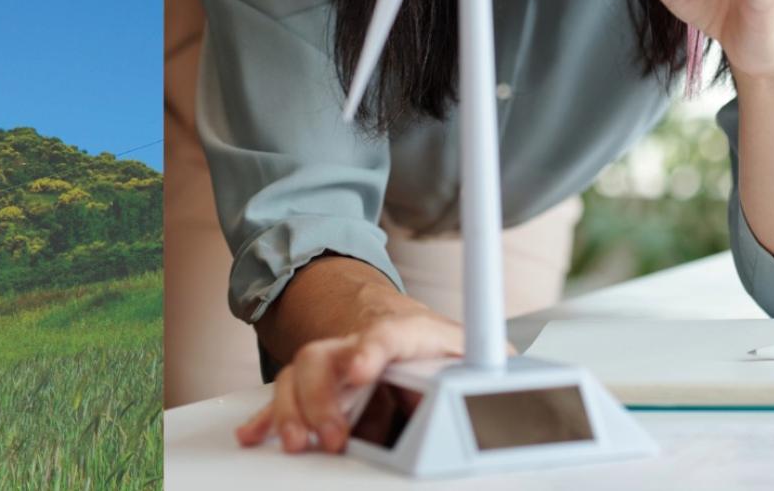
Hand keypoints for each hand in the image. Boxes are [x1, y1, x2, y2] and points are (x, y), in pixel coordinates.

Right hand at [233, 311, 486, 453]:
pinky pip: (283, 397)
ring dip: (291, 410)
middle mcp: (359, 345)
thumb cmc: (433, 346)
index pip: (387, 334)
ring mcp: (333, 365)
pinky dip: (265, 418)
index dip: (371, 348)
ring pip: (299, 376)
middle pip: (328, 357)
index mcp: (404, 334)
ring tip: (297, 443)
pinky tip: (253, 435)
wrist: (399, 330)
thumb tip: (519, 377)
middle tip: (332, 436)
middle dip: (322, 399)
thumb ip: (488, 364)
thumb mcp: (467, 349)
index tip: (362, 368)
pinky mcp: (315, 388)